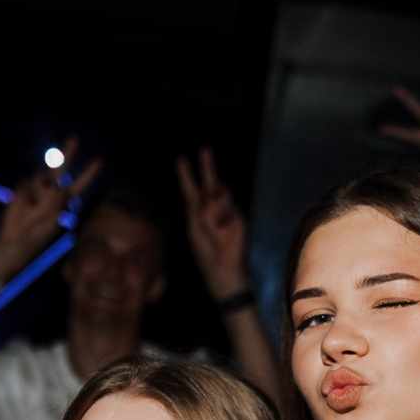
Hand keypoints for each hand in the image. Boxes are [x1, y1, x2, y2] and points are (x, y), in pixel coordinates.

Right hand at [0, 135, 103, 275]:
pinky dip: (29, 194)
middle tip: (75, 138)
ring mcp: (37, 189)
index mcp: (63, 201)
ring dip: (42, 185)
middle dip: (67, 153)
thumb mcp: (52, 223)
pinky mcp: (22, 189)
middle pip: (61, 168)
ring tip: (37, 204)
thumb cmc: (37, 237)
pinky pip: (27, 183)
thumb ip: (58, 204)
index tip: (99, 161)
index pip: (79, 185)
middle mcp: (51, 192)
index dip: (88, 174)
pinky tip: (28, 205)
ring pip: (41, 174)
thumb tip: (60, 187)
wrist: (15, 240)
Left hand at [175, 148, 249, 300]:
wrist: (224, 268)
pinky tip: (223, 230)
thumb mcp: (194, 229)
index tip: (180, 160)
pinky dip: (222, 216)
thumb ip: (197, 207)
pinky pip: (227, 205)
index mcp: (197, 214)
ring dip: (213, 207)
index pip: (190, 191)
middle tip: (205, 150)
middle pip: (209, 183)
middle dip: (207, 167)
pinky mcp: (238, 216)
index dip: (185, 176)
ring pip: (219, 193)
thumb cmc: (205, 253)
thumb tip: (209, 188)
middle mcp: (212, 210)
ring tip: (214, 226)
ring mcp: (226, 212)